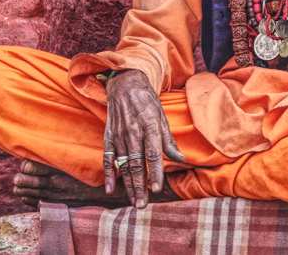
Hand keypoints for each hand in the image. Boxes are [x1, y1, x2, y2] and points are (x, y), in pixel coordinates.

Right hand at [103, 70, 185, 208]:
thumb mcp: (161, 116)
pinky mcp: (109, 135)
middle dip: (140, 186)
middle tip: (142, 205)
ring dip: (127, 184)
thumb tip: (180, 159)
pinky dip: (108, 174)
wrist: (124, 83)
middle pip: (137, 164)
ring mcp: (119, 134)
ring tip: (133, 201)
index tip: (158, 189)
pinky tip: (110, 188)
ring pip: (124, 164)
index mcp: (150, 126)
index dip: (156, 173)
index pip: (154, 154)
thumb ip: (168, 140)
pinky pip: (107, 157)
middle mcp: (133, 132)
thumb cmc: (147, 101)